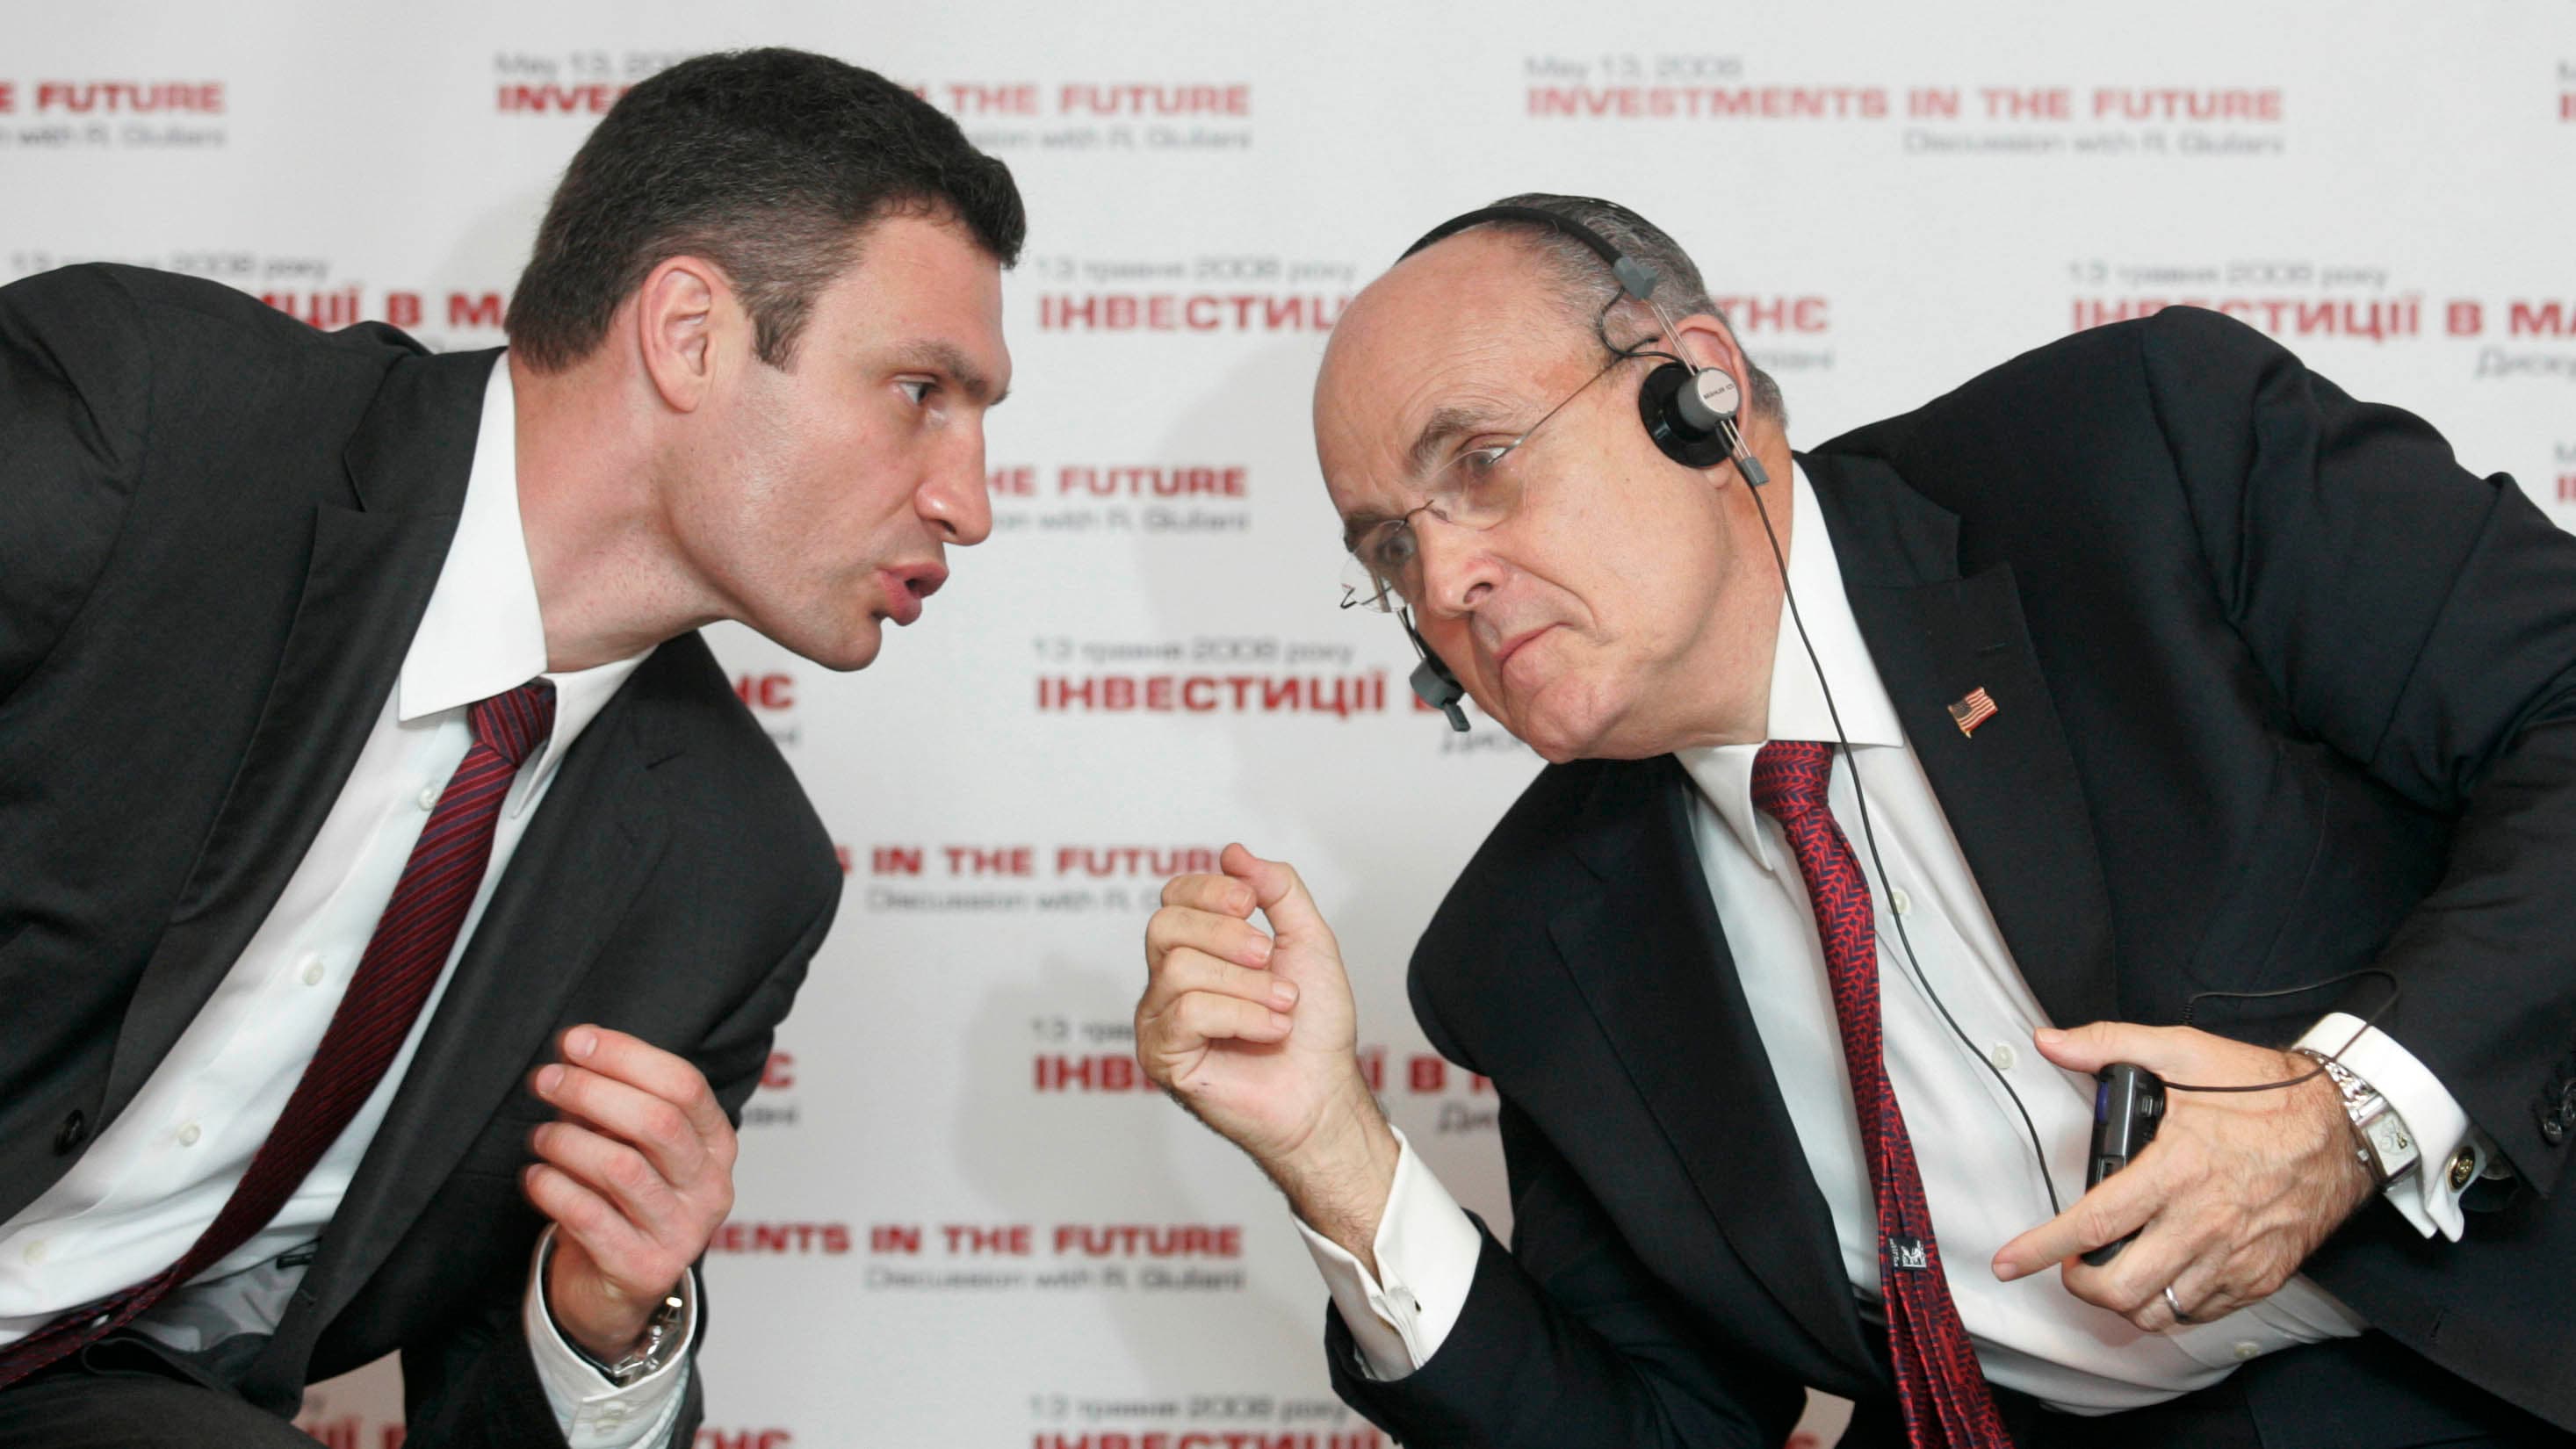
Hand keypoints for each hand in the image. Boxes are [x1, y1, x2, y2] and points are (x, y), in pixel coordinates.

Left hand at [523, 1025, 737, 1359]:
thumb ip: (616, 1102)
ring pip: (621, 1167)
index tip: (575, 1042)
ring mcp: (683, 1232)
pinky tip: (536, 1176)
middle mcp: (711, 1187)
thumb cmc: (622, 1203)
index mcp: (716, 1146)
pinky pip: (590, 1216)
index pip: (684, 1085)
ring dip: (567, 1141)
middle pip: (656, 1121)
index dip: (626, 1056)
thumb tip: (576, 1050)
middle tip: (546, 1080)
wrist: (616, 1292)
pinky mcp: (644, 1269)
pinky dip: (554, 1188)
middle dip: (591, 1091)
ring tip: (540, 1136)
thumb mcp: (634, 1146)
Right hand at [1136, 844, 1399, 1261]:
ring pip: (1179, 968)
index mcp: (1197, 950)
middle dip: (1226, 933)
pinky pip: (1185, 1012)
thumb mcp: (1307, 939)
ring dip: (1246, 984)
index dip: (1208, 889)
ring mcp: (1160, 1021)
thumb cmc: (1315, 1026)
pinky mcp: (1163, 1057)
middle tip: (1269, 957)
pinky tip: (1271, 1029)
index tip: (1252, 903)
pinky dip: (1240, 1015)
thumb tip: (1232, 851)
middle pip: (1165, 925)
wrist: (1326, 1091)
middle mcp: (1169, 982)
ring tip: (1283, 1005)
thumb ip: (1277, 889)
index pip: (1173, 896)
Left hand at [1992, 1022, 2373, 1330]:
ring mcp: (2233, 1257)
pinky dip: (2169, 1305)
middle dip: (2079, 1283)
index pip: (2092, 1223)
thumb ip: (2110, 1045)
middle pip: (2120, 1286)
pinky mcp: (2259, 1276)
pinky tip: (2158, 1279)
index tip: (2010, 1261)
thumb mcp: (2185, 1051)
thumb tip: (2051, 1043)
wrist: (2346, 1126)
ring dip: (2121, 1300)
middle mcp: (2202, 1224)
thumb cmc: (2267, 1092)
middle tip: (2069, 1264)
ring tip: (2108, 1274)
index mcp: (2175, 1172)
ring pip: (2158, 1310)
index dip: (2042, 1249)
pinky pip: (2200, 1312)